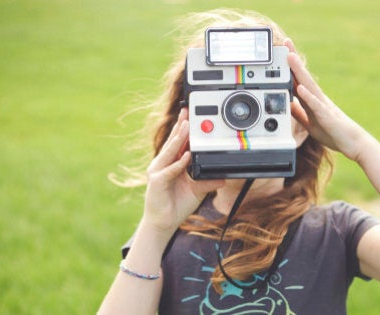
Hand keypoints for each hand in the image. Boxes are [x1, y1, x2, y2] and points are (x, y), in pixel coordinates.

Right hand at [143, 108, 223, 230]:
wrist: (164, 222)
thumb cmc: (176, 204)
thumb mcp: (197, 190)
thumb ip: (207, 182)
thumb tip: (223, 177)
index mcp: (172, 163)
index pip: (178, 142)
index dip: (183, 129)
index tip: (190, 115)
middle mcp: (163, 164)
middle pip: (173, 142)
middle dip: (180, 127)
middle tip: (187, 112)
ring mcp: (158, 171)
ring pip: (170, 152)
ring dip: (179, 139)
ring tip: (186, 126)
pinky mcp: (156, 182)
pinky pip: (169, 171)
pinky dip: (178, 164)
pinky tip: (185, 156)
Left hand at [284, 39, 368, 160]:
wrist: (352, 143)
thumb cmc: (333, 132)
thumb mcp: (309, 123)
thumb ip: (299, 112)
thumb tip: (288, 103)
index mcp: (313, 100)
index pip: (299, 79)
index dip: (291, 66)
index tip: (283, 50)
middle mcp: (318, 99)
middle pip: (303, 76)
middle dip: (294, 60)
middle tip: (286, 43)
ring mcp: (323, 106)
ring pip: (309, 85)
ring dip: (299, 71)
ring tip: (291, 57)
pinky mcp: (327, 117)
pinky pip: (316, 106)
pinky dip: (308, 96)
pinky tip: (300, 88)